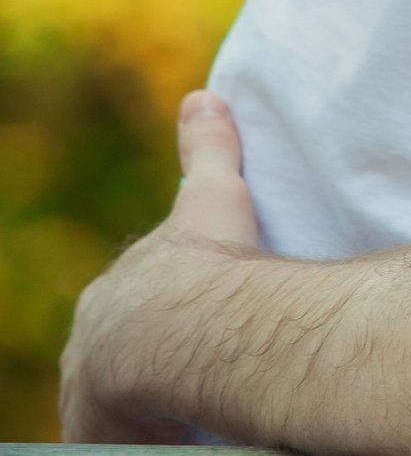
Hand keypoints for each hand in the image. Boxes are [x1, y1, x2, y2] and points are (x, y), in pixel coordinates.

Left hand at [60, 91, 260, 442]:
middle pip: (115, 353)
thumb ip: (209, 150)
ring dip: (140, 405)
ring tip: (184, 415)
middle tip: (189, 376)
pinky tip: (177, 434)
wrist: (181, 324)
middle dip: (143, 364)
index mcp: (117, 289)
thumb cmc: (208, 261)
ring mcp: (90, 382)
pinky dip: (142, 435)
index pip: (132, 305)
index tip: (191, 325)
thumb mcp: (213, 197)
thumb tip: (204, 95)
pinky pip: (117, 435)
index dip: (163, 316)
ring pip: (113, 399)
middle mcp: (93, 335)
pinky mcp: (99, 424)